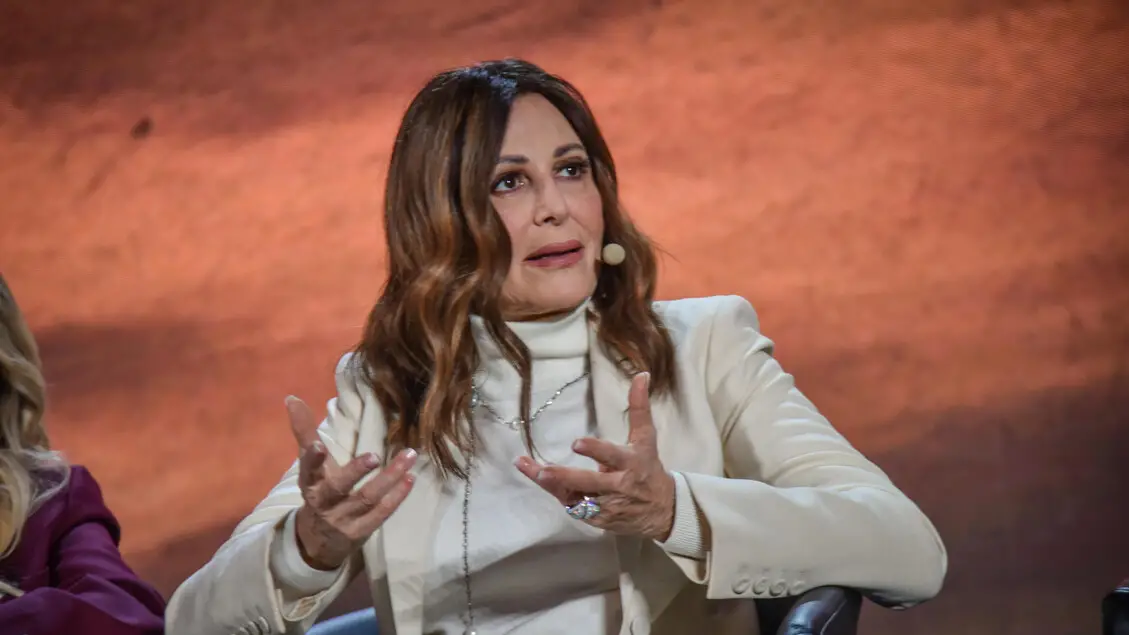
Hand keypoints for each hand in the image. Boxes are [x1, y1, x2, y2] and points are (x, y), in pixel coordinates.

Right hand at [286, 396, 417, 570]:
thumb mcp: (310, 466)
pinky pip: (381, 514)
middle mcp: (325, 502)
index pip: (308, 470)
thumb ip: (304, 432)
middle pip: (338, 487)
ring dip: (389, 478)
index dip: (312, 459)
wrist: (317, 542)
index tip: (317, 446)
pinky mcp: (361, 532)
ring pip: (367, 498)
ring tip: (409, 456)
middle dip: (354, 472)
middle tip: (372, 456)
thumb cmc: (319, 491)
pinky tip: (410, 478)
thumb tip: (291, 397)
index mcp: (310, 483)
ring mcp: (344, 519)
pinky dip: (397, 497)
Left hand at [515, 372, 675, 541]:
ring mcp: (607, 505)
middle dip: (565, 478)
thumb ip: (638, 407)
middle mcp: (618, 486)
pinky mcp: (599, 520)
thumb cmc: (649, 468)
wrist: (663, 510)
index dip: (595, 451)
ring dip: (554, 487)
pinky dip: (559, 495)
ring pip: (576, 498)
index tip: (576, 443)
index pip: (612, 456)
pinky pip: (575, 508)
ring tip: (534, 472)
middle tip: (544, 471)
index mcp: (630, 463)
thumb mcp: (646, 438)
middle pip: (589, 482)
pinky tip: (540, 480)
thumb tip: (641, 374)